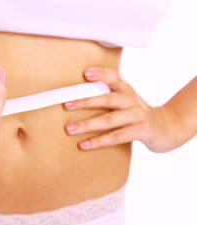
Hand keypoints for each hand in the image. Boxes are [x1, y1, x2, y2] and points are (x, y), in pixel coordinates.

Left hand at [63, 67, 178, 152]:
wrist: (167, 127)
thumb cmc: (135, 113)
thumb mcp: (125, 100)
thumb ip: (107, 96)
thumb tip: (73, 99)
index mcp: (126, 89)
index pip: (114, 77)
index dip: (101, 73)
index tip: (85, 73)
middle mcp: (132, 100)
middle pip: (107, 98)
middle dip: (85, 102)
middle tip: (65, 105)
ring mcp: (138, 115)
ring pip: (109, 119)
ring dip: (87, 124)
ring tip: (69, 129)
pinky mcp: (142, 131)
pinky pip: (117, 136)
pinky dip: (98, 141)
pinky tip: (83, 144)